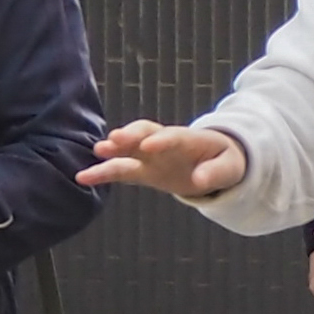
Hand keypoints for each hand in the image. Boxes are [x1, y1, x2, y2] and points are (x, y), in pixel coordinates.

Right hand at [82, 120, 249, 196]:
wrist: (215, 162)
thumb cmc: (224, 161)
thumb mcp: (229, 167)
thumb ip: (215, 172)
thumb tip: (199, 181)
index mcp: (189, 139)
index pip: (174, 136)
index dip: (161, 140)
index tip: (148, 145)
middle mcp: (165, 142)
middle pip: (145, 133)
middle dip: (131, 136)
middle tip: (115, 139)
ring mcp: (151, 155)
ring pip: (129, 148)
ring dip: (114, 150)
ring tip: (97, 151)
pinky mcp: (144, 170)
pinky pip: (122, 169)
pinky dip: (104, 172)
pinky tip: (84, 177)